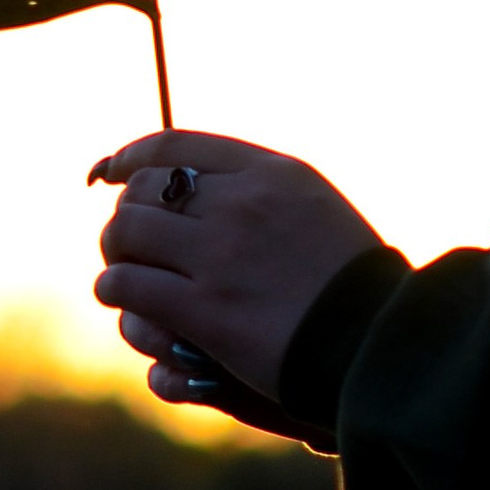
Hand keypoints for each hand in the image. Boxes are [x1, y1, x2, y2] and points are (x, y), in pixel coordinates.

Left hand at [90, 132, 378, 430]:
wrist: (376, 344)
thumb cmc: (351, 285)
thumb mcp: (317, 211)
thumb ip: (264, 192)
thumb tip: (202, 185)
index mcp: (272, 173)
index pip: (175, 145)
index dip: (132, 158)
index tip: (113, 173)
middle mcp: (243, 203)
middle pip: (144, 190)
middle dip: (127, 215)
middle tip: (128, 243)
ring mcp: (222, 254)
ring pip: (127, 232)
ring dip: (116, 253)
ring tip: (121, 271)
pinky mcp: (204, 308)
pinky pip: (128, 284)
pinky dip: (115, 289)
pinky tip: (123, 299)